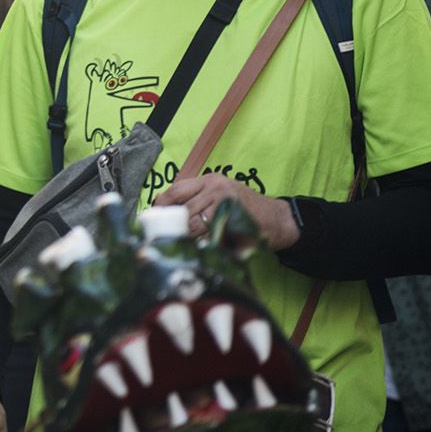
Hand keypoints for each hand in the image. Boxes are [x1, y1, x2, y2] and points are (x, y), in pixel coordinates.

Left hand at [155, 173, 297, 250]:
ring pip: (195, 223)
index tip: (152, 220)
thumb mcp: (219, 197)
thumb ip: (195, 202)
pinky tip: (199, 250)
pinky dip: (203, 244)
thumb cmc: (244, 210)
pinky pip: (211, 235)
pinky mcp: (236, 220)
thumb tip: (161, 210)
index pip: (176, 191)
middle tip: (161, 238)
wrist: (279, 220)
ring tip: (177, 246)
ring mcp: (227, 203)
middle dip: (172, 226)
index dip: (161, 206)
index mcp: (208, 181)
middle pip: (183, 208)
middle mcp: (216, 188)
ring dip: (185, 237)